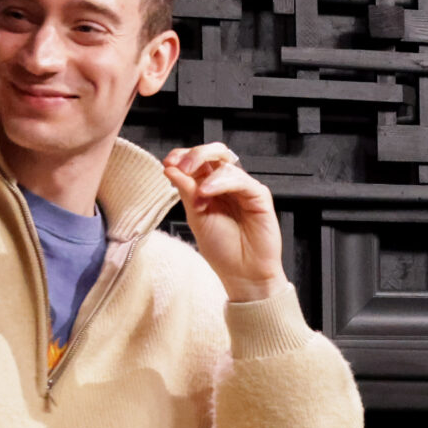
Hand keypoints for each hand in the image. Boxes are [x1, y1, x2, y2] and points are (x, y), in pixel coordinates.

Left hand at [162, 143, 285, 302]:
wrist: (243, 274)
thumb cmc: (224, 251)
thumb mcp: (196, 218)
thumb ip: (186, 192)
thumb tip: (171, 168)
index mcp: (210, 188)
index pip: (197, 161)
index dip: (182, 157)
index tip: (168, 163)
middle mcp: (226, 185)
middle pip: (213, 153)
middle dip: (194, 154)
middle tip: (180, 166)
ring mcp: (243, 189)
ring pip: (226, 161)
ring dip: (205, 169)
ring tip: (197, 193)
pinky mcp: (259, 196)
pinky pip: (241, 180)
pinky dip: (221, 182)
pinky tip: (208, 193)